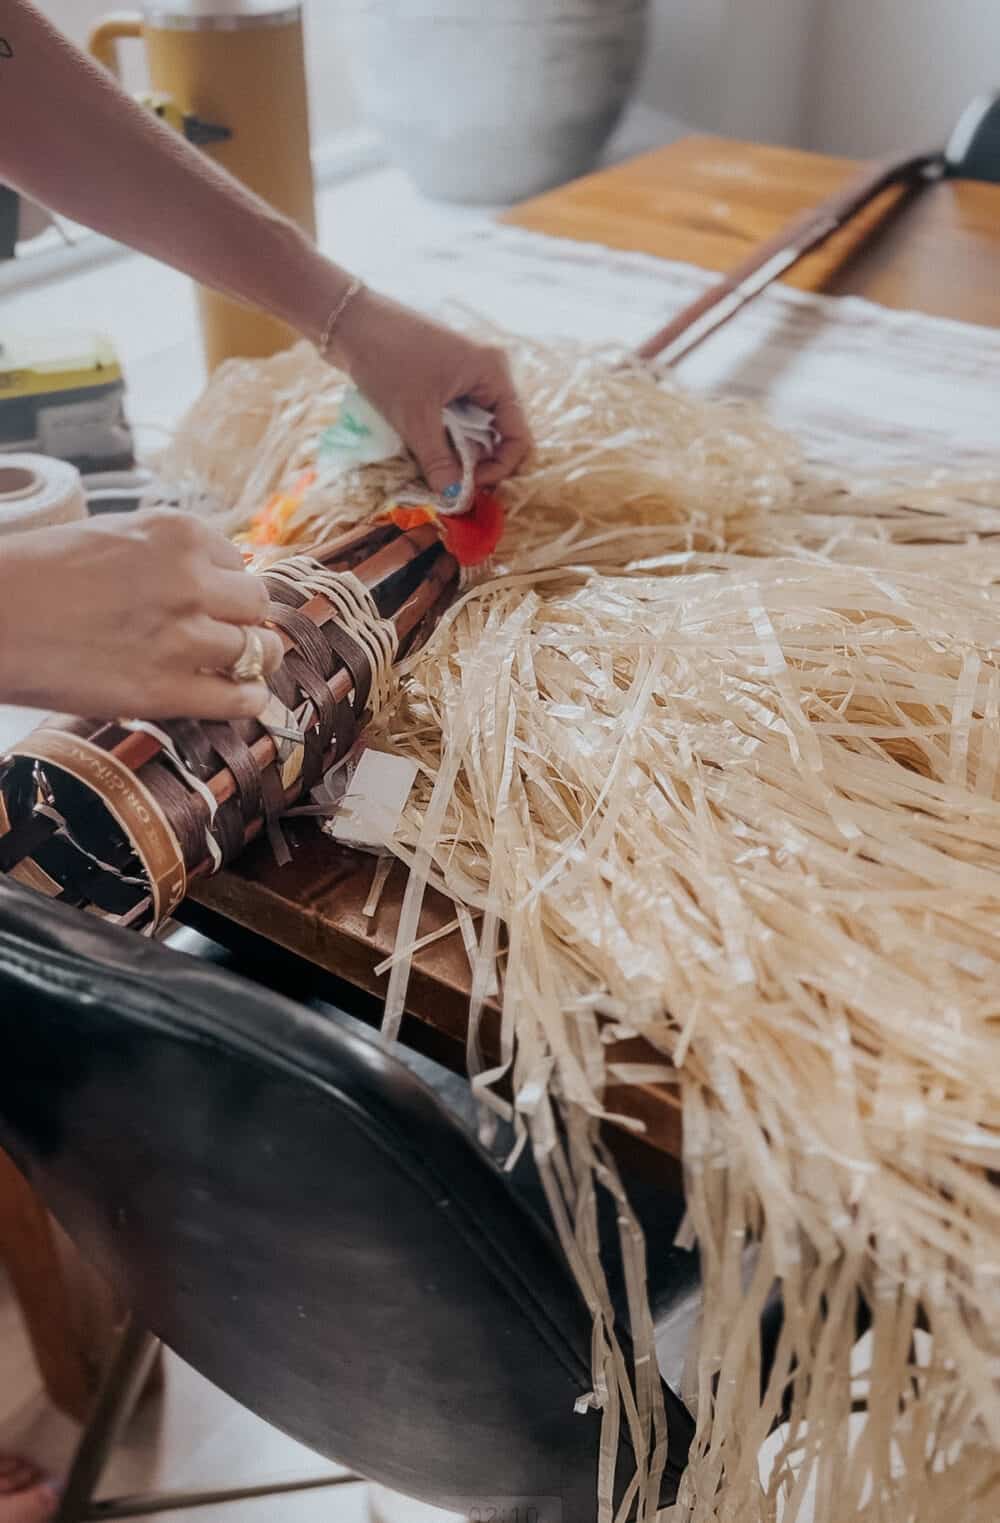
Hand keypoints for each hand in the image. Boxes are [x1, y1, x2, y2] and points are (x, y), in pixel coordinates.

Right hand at [0, 509, 283, 720]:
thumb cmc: (36, 575)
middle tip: (228, 634)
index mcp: (178, 533)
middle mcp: (190, 581)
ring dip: (250, 661)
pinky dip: (247, 700)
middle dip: (245, 620)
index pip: (238, 561)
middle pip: (256, 604)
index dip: (225, 586)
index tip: (212, 600)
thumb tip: (209, 581)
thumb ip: (164, 556)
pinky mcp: (165, 690)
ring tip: (237, 668)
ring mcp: (183, 638)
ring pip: (257, 650)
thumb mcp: (112, 537)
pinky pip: (240, 700)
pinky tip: (239, 698)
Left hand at [328, 289, 532, 496]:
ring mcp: (466, 375)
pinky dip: (444, 438)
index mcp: (493, 374)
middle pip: (498, 435)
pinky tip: (424, 448)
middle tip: (448, 483)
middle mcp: (488, 373)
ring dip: (458, 453)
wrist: (349, 322)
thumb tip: (455, 500)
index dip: (499, 468)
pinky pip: (457, 419)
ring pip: (475, 429)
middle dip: (477, 463)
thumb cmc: (388, 360)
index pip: (517, 436)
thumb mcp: (415, 418)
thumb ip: (439, 462)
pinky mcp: (446, 380)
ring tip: (432, 466)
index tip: (468, 486)